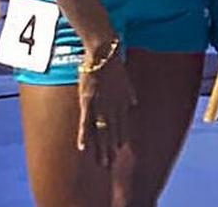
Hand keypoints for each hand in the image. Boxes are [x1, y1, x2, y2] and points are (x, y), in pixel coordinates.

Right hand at [77, 43, 137, 167]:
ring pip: (101, 132)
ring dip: (100, 148)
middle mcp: (113, 107)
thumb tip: (135, 103)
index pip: (121, 125)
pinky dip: (85, 136)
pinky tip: (82, 148)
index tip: (119, 150)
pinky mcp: (88, 101)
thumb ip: (130, 94)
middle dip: (110, 149)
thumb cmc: (114, 63)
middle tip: (108, 164)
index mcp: (122, 102)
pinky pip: (86, 122)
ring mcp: (100, 105)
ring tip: (100, 162)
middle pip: (112, 132)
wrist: (104, 52)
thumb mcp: (126, 80)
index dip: (120, 138)